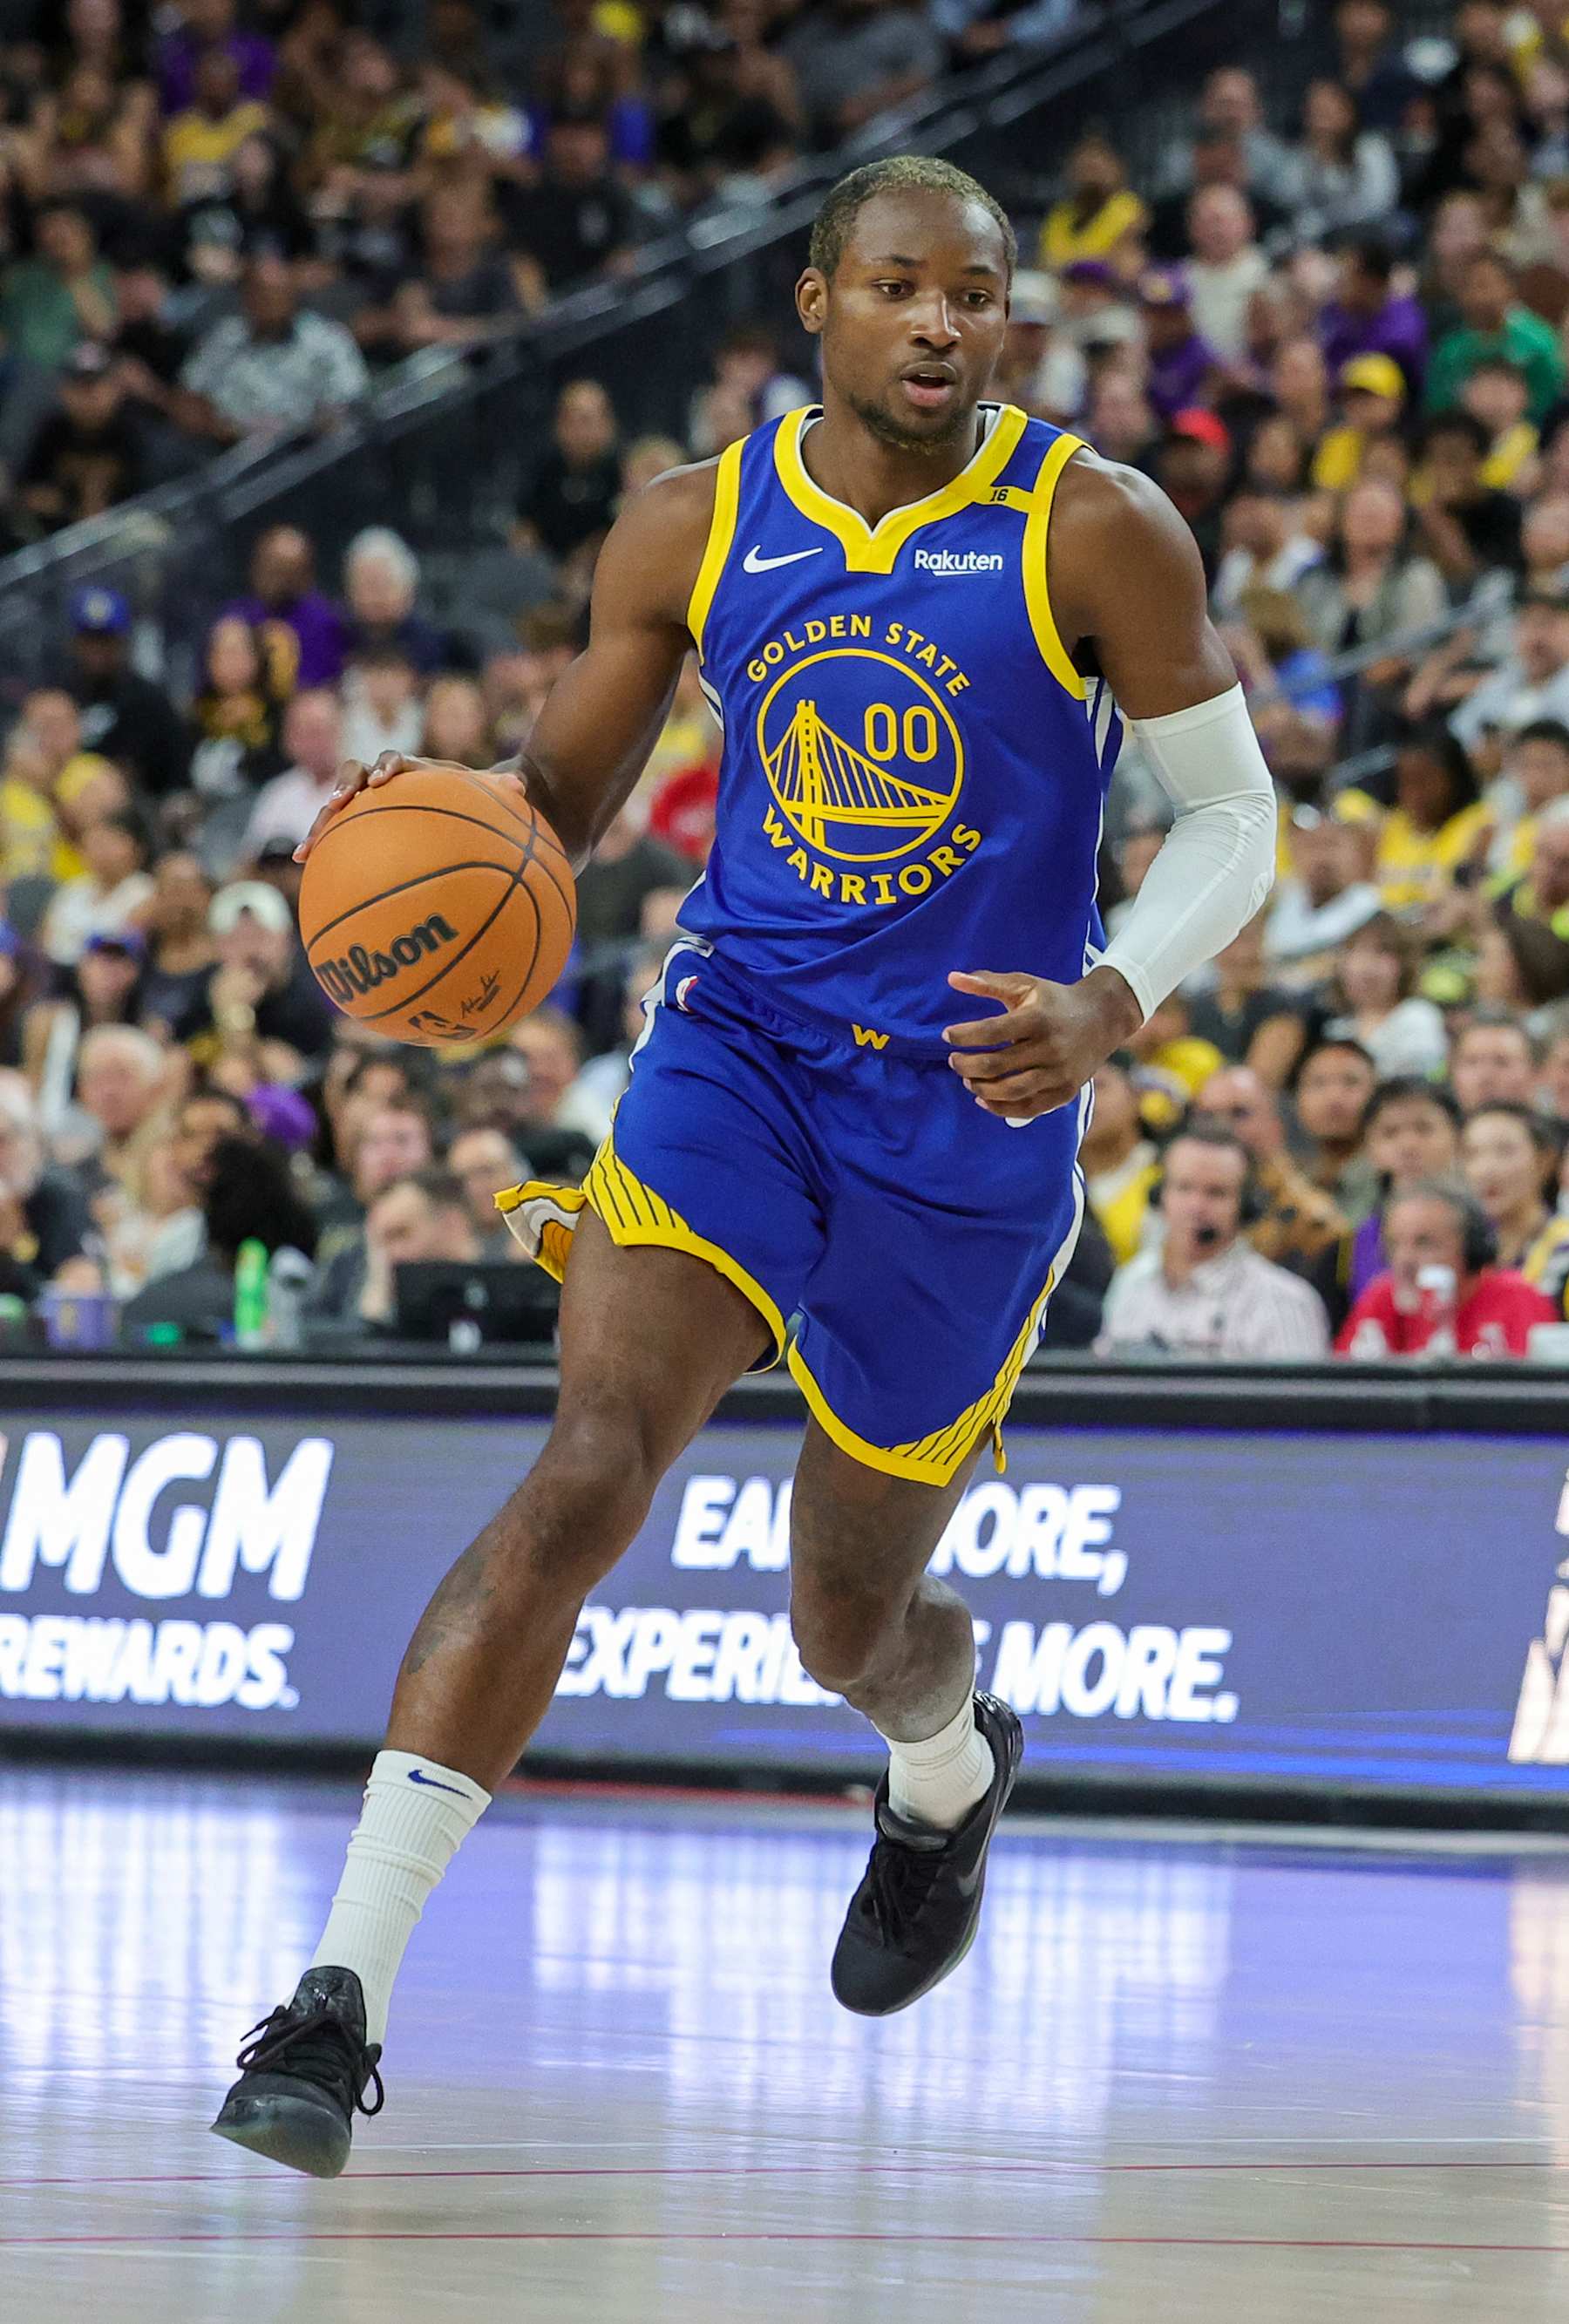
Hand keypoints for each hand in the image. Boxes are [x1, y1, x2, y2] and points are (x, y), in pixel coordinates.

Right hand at [294, 752, 529, 860]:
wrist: (464, 808)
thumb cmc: (477, 802)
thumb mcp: (491, 798)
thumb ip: (501, 791)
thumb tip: (522, 786)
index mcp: (412, 771)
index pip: (393, 760)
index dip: (385, 766)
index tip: (384, 781)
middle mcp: (383, 783)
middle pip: (354, 775)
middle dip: (342, 787)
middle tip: (337, 803)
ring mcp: (368, 805)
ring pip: (337, 809)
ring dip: (320, 824)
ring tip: (306, 851)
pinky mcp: (359, 829)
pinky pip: (337, 839)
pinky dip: (321, 851)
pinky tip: (305, 873)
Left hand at [944, 965, 1141, 1120]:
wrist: (1103, 1018)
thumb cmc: (1055, 1000)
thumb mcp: (1025, 985)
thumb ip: (987, 983)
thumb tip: (951, 978)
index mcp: (1038, 1019)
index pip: (992, 1031)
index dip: (964, 1035)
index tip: (947, 1035)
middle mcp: (1050, 1047)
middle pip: (996, 1065)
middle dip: (966, 1065)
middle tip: (954, 1062)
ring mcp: (1059, 1073)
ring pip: (1011, 1090)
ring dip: (981, 1089)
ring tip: (967, 1080)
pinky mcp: (1065, 1091)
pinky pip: (1029, 1108)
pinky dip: (1002, 1108)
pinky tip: (984, 1099)